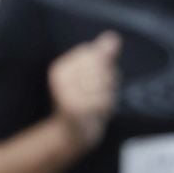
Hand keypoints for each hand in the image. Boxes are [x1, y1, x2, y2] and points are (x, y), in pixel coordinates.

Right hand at [48, 32, 120, 149]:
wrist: (73, 136)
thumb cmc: (86, 101)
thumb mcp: (93, 75)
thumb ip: (102, 55)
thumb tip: (113, 36)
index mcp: (60, 68)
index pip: (94, 53)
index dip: (101, 66)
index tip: (90, 82)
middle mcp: (60, 78)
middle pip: (102, 67)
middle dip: (106, 81)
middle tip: (95, 96)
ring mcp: (66, 93)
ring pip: (104, 83)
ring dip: (107, 95)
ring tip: (95, 105)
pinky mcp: (74, 108)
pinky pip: (103, 100)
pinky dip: (105, 107)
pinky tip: (97, 113)